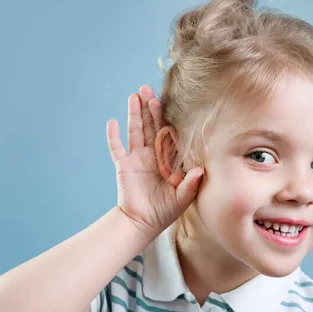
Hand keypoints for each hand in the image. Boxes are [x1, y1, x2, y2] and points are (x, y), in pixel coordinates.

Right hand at [106, 85, 202, 236]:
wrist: (144, 222)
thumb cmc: (166, 210)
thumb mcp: (183, 198)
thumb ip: (191, 184)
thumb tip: (201, 170)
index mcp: (168, 158)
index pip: (168, 133)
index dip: (166, 118)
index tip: (166, 101)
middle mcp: (152, 154)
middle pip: (151, 126)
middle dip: (150, 108)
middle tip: (149, 89)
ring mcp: (137, 158)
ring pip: (135, 131)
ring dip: (134, 114)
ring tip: (134, 96)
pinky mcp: (123, 166)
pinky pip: (116, 148)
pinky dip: (113, 136)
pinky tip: (111, 123)